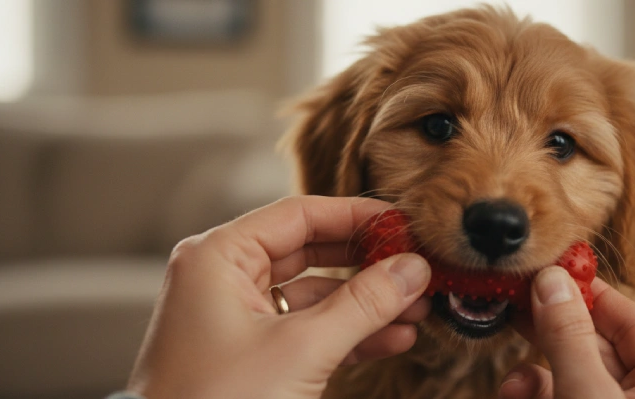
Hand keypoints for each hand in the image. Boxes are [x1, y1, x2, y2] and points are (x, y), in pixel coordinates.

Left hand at [125, 196, 431, 398]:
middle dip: (368, 264)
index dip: (357, 216)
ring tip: (417, 308)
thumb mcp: (302, 349)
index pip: (298, 215)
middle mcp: (222, 279)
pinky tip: (392, 337)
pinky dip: (347, 334)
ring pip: (314, 296)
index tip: (404, 224)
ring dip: (365, 304)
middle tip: (416, 266)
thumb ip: (363, 304)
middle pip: (310, 251)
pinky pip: (306, 330)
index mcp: (217, 257)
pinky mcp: (250, 355)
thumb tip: (412, 268)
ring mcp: (235, 318)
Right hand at [500, 270, 634, 398]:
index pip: (633, 323)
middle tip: (515, 303)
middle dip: (551, 331)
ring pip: (568, 378)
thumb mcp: (590, 394)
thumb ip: (569, 339)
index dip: (591, 294)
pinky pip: (557, 398)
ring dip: (533, 373)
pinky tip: (513, 394)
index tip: (552, 272)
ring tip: (512, 381)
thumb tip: (551, 280)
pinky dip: (533, 394)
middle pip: (594, 348)